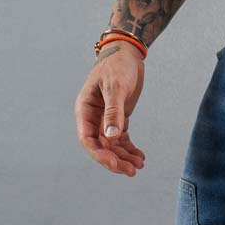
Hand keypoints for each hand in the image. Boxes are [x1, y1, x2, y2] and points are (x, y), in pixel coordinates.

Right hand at [75, 44, 147, 177]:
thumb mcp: (115, 87)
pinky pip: (122, 139)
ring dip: (124, 157)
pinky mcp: (118, 118)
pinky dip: (130, 148)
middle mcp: (93, 117)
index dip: (100, 155)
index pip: (88, 139)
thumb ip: (113, 112)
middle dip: (114, 160)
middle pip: (100, 146)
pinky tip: (140, 157)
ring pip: (112, 145)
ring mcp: (105, 119)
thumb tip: (111, 137)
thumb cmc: (117, 65)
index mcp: (85, 110)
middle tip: (131, 171)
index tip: (115, 165)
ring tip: (139, 165)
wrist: (127, 53)